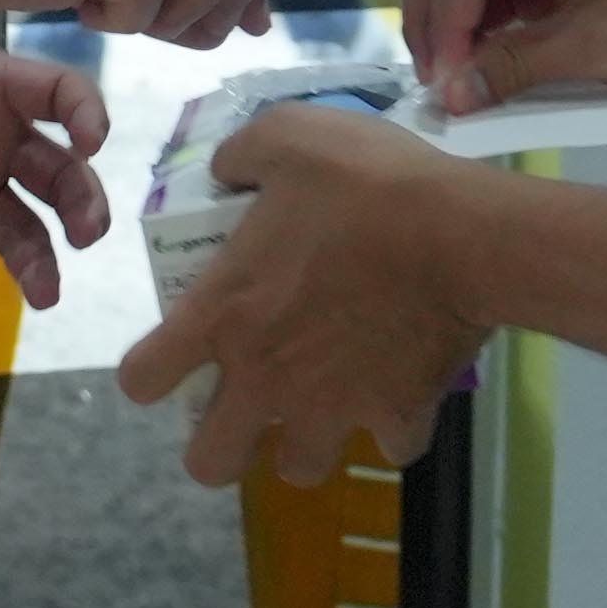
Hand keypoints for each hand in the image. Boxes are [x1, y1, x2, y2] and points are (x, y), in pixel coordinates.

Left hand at [118, 105, 482, 485]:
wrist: (464, 234)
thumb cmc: (366, 184)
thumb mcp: (287, 137)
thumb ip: (240, 158)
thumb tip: (226, 173)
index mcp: (223, 316)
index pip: (142, 380)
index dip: (149, 373)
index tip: (175, 355)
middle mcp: (265, 378)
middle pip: (209, 464)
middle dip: (220, 444)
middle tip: (246, 405)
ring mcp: (332, 408)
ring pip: (299, 470)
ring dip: (307, 441)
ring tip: (325, 402)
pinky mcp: (397, 416)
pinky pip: (390, 445)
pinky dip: (393, 425)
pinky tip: (398, 389)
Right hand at [399, 0, 606, 116]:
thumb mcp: (598, 52)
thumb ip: (516, 70)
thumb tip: (454, 94)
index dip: (442, 31)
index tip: (445, 86)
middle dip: (432, 16)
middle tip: (437, 77)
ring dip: (455, 15)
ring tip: (463, 71)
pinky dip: (487, 14)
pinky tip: (497, 54)